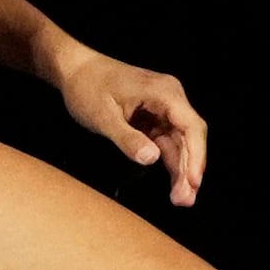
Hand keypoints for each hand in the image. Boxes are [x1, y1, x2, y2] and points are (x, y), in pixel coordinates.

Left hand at [49, 33, 206, 204]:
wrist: (72, 68)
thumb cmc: (85, 86)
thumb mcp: (101, 116)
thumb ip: (126, 138)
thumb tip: (151, 158)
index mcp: (164, 92)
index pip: (191, 127)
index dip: (196, 156)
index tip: (194, 181)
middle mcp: (170, 99)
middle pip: (189, 138)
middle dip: (189, 170)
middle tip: (185, 200)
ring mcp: (163, 109)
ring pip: (180, 144)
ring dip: (181, 171)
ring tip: (181, 199)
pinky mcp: (154, 119)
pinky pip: (167, 143)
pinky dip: (170, 163)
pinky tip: (174, 185)